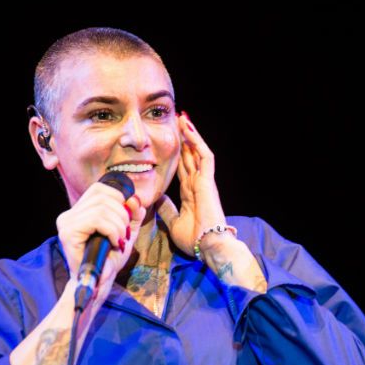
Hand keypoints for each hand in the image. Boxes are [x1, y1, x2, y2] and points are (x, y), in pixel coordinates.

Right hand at [56, 182, 144, 299]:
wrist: (96, 284)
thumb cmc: (108, 260)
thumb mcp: (125, 234)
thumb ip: (132, 217)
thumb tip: (136, 200)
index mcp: (79, 211)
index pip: (100, 189)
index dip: (118, 198)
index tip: (127, 218)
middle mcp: (68, 214)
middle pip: (103, 197)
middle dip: (122, 214)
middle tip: (125, 233)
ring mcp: (66, 223)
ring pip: (102, 208)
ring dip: (119, 225)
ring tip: (120, 241)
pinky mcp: (68, 233)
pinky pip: (97, 220)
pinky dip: (112, 230)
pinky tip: (114, 243)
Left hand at [156, 112, 226, 255]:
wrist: (208, 245)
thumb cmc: (194, 238)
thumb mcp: (174, 222)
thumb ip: (167, 210)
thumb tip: (157, 199)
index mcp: (190, 193)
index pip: (183, 168)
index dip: (178, 154)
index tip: (170, 142)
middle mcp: (198, 184)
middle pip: (190, 155)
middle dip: (183, 139)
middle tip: (176, 121)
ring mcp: (204, 180)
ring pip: (197, 151)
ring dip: (190, 134)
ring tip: (183, 118)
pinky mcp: (208, 180)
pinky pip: (204, 156)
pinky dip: (197, 141)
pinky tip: (188, 128)